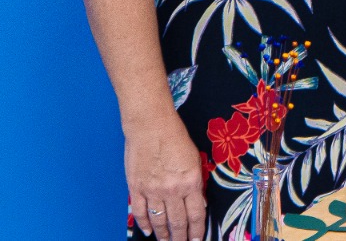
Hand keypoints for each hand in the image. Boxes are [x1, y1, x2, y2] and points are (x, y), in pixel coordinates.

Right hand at [126, 111, 205, 240]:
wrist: (151, 126)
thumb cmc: (176, 137)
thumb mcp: (195, 159)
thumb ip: (196, 183)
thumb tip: (199, 203)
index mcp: (191, 182)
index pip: (196, 214)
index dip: (197, 230)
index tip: (198, 240)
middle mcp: (172, 189)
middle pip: (178, 222)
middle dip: (180, 237)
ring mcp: (152, 190)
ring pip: (159, 220)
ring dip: (163, 234)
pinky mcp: (136, 188)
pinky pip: (140, 212)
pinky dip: (145, 224)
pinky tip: (149, 231)